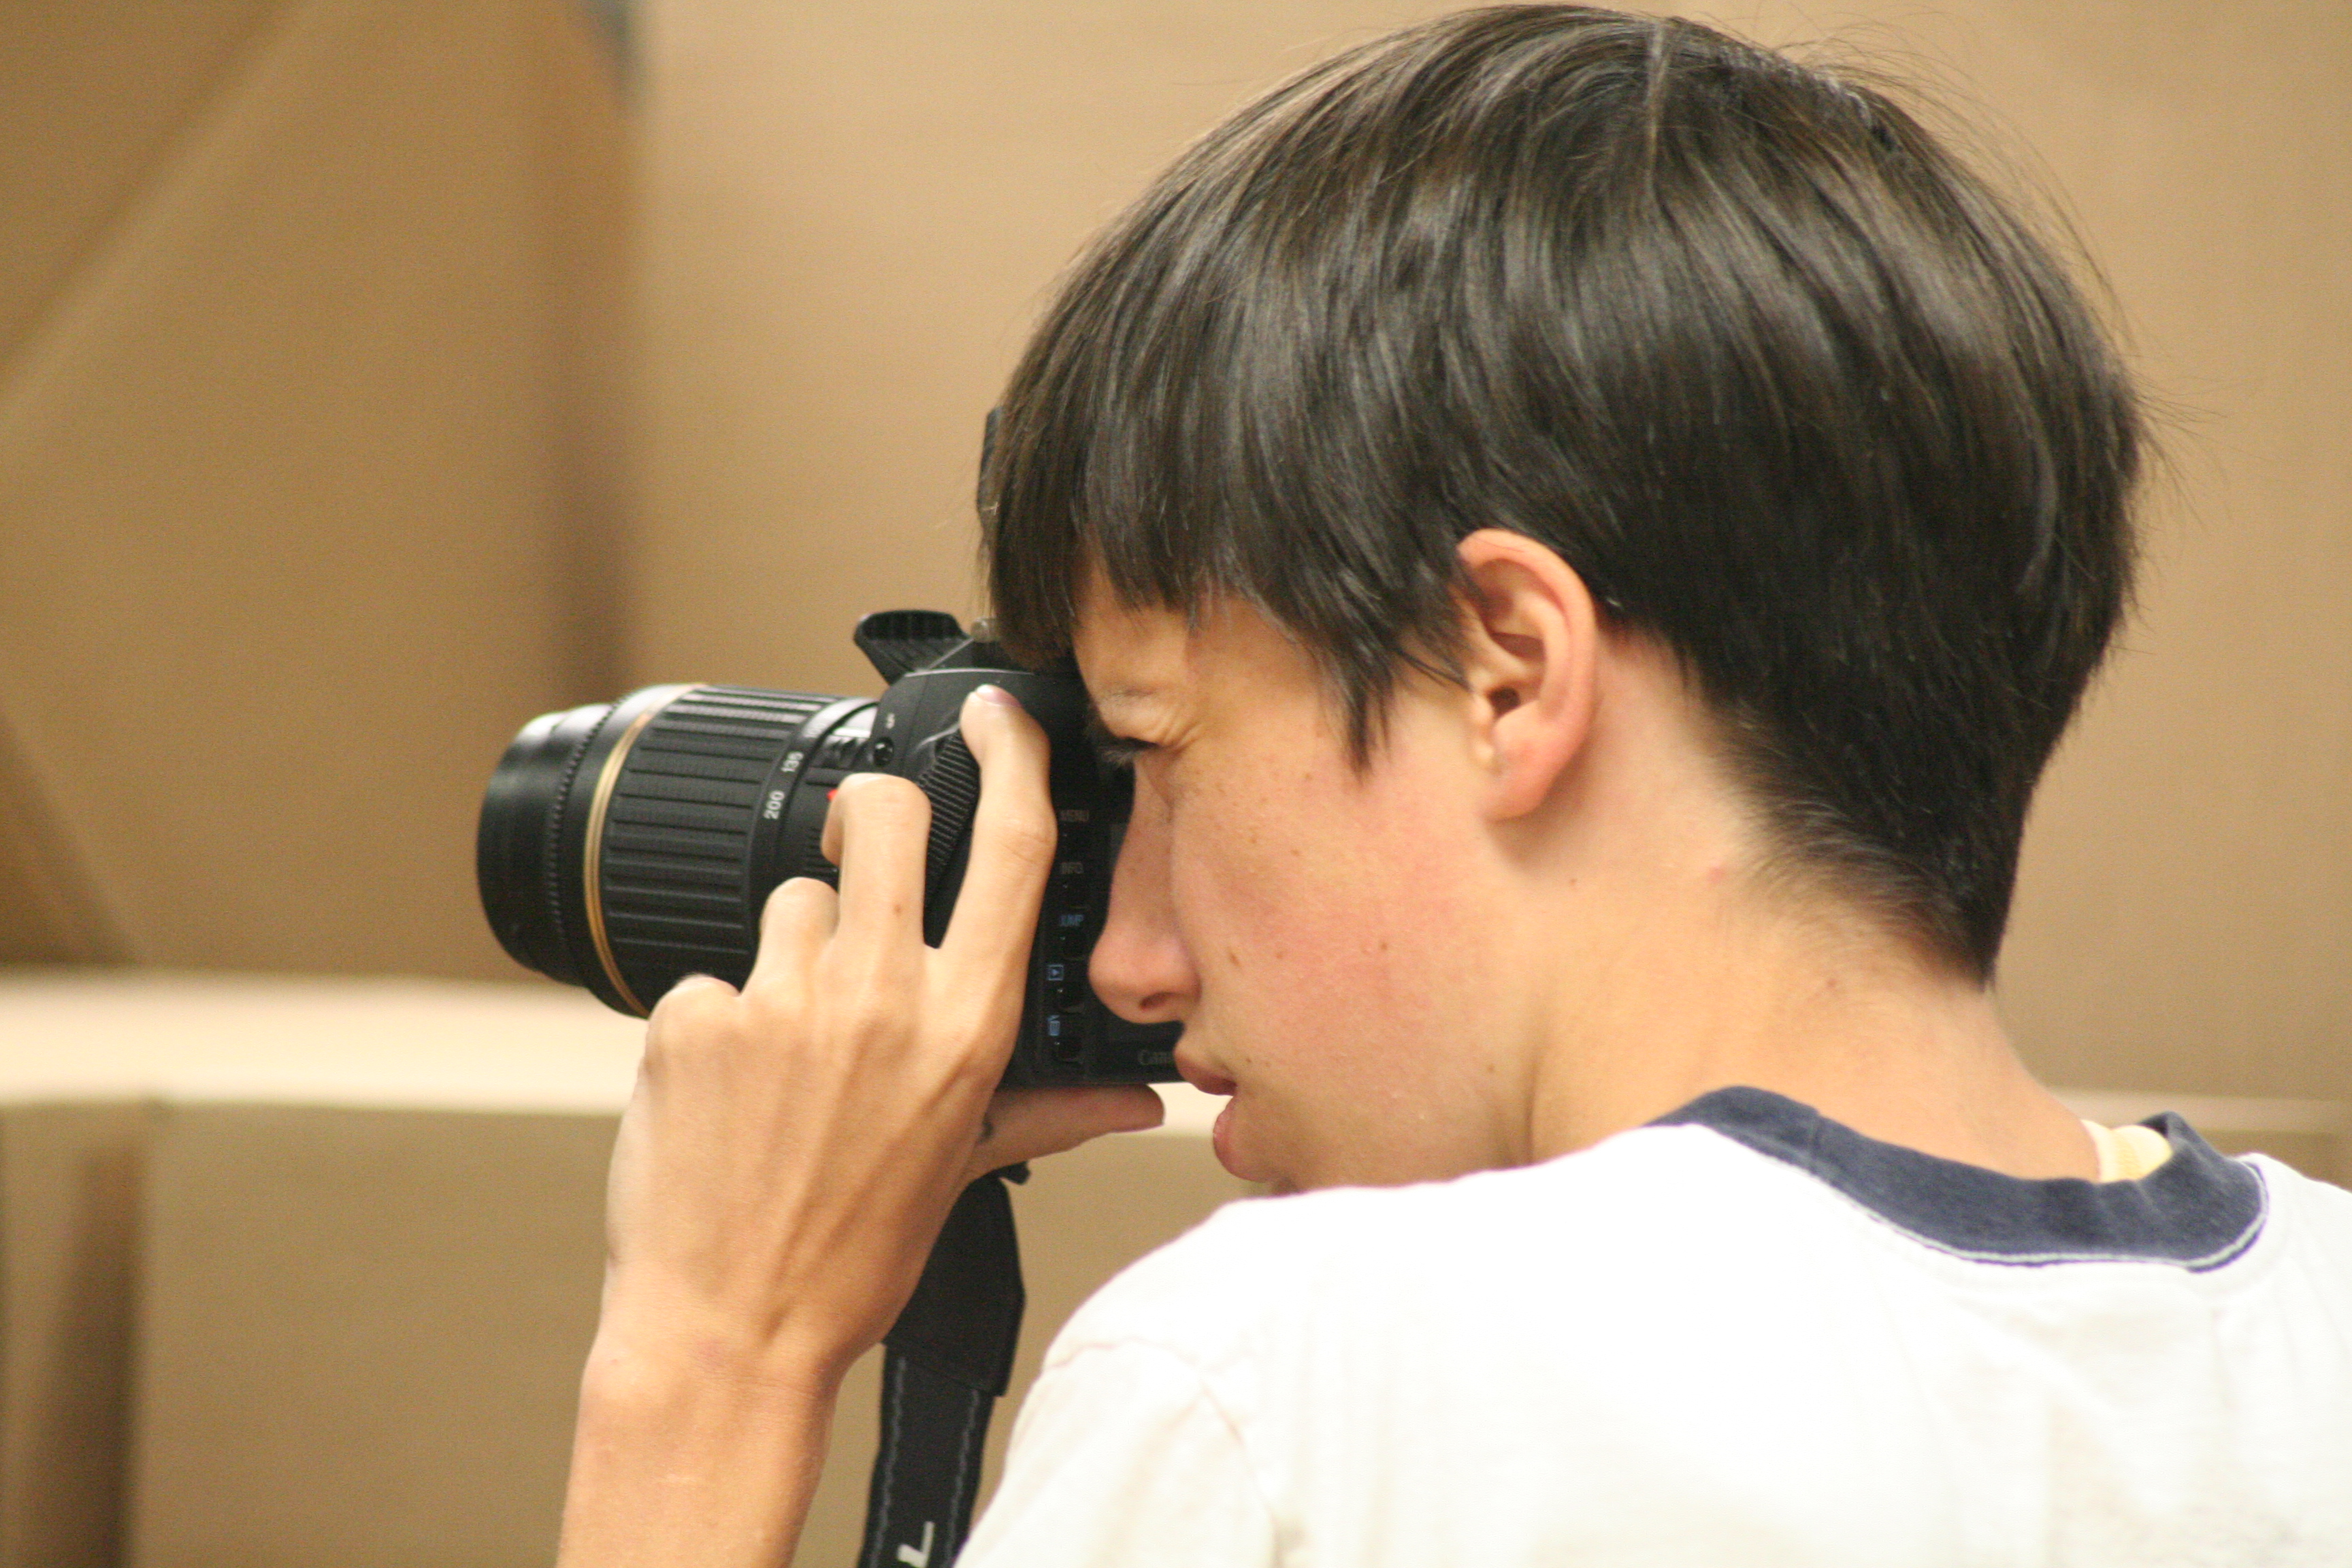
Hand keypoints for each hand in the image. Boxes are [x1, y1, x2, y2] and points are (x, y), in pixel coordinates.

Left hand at [557, 685, 1161, 1567]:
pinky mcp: (693, 1016)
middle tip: (852, 839)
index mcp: (965, 1028)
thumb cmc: (850, 1259)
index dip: (1011, 759)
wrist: (725, 1330)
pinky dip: (714, 1021)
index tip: (996, 720)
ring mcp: (782, 1002)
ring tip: (780, 1054)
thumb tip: (1137, 1102)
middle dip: (868, 808)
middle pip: (882, 814)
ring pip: (788, 903)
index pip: (1012, 852)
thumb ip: (1048, 1111)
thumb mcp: (962, 1171)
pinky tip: (722, 1093)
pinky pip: (708, 976)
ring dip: (786, 954)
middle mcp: (882, 999)